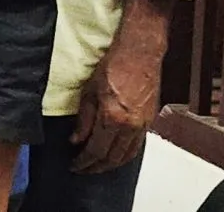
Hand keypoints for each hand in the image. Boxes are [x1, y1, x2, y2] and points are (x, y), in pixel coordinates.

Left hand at [71, 0, 169, 173]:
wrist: (140, 53)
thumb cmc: (112, 66)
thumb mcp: (88, 92)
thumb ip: (84, 120)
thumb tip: (76, 140)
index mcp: (113, 119)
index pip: (96, 151)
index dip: (84, 162)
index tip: (74, 166)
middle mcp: (131, 127)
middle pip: (113, 158)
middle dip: (96, 167)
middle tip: (82, 169)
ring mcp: (143, 125)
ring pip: (127, 155)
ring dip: (111, 164)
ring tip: (96, 166)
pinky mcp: (149, 121)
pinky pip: (137, 146)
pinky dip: (125, 155)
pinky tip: (115, 155)